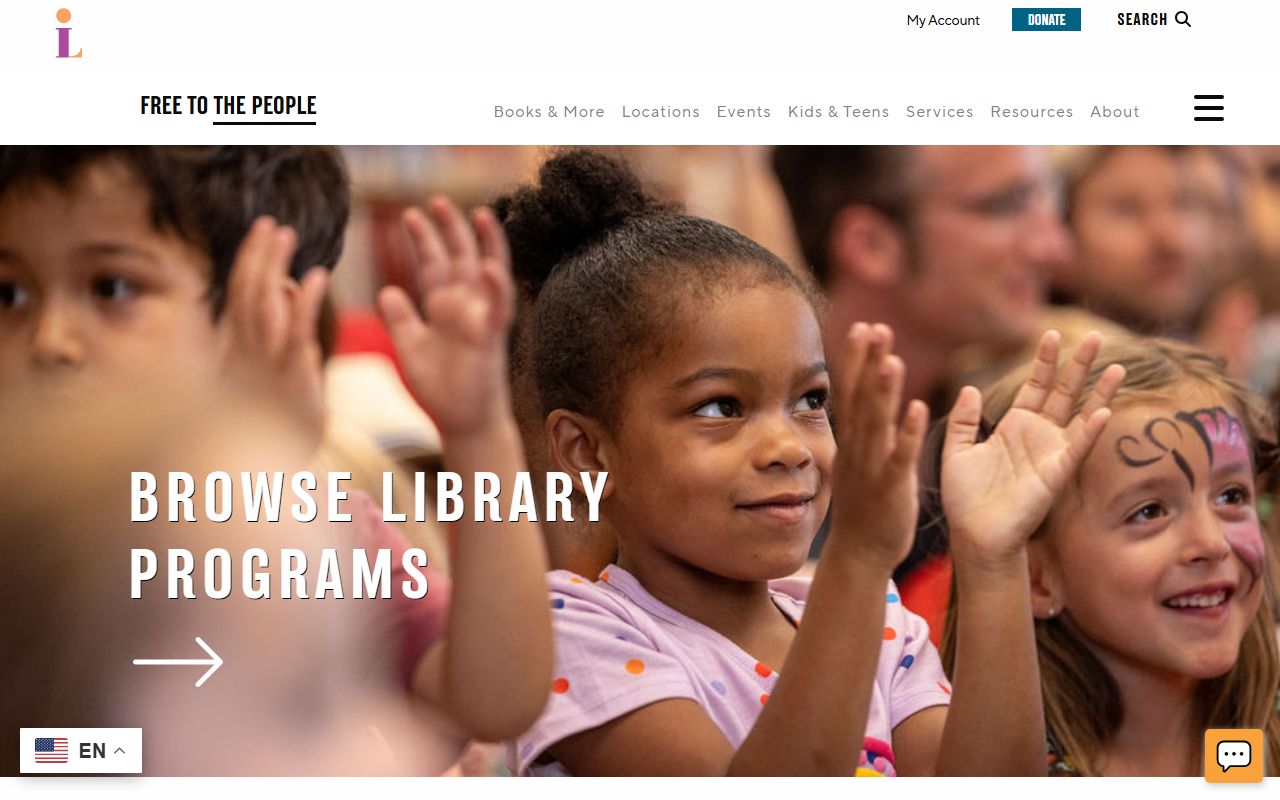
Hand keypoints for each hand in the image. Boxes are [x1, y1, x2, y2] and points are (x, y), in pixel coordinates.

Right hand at [220, 216, 328, 443]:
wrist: (268, 470)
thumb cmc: (279, 416)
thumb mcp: (283, 364)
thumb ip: (288, 323)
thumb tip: (294, 286)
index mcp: (242, 347)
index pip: (243, 292)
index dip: (253, 258)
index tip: (265, 228)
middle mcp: (246, 351)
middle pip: (247, 291)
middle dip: (257, 255)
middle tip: (272, 222)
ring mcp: (265, 364)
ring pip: (262, 305)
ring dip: (273, 267)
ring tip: (285, 234)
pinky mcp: (289, 378)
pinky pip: (294, 334)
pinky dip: (305, 303)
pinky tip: (317, 277)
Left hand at [377, 198, 515, 438]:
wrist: (463, 420)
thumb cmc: (442, 388)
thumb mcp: (410, 348)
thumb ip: (400, 319)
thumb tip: (387, 291)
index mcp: (444, 306)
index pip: (434, 264)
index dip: (423, 240)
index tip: (408, 215)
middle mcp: (465, 306)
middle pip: (460, 258)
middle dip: (450, 229)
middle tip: (437, 200)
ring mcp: (480, 318)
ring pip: (488, 272)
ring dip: (486, 245)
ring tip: (479, 214)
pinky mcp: (491, 337)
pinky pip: (498, 308)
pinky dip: (496, 287)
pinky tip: (490, 266)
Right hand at [828, 323, 928, 570]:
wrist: (860, 553)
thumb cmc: (865, 503)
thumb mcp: (860, 459)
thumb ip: (865, 427)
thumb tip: (867, 398)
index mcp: (852, 441)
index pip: (851, 392)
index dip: (855, 359)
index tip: (863, 326)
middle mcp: (857, 449)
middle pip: (860, 399)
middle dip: (867, 363)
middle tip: (875, 327)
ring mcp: (872, 469)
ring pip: (877, 424)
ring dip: (883, 391)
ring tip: (892, 359)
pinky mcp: (890, 489)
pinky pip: (900, 458)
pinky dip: (908, 434)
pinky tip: (920, 408)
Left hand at [942, 331, 1124, 570]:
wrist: (974, 533)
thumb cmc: (965, 497)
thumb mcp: (956, 450)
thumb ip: (965, 420)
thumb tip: (971, 388)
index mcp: (1014, 426)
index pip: (1035, 386)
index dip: (1044, 362)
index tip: (1051, 335)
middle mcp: (1038, 435)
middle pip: (1064, 392)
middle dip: (1078, 365)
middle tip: (1094, 336)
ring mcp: (1051, 453)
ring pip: (1080, 415)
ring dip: (1099, 392)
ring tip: (1116, 365)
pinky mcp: (1056, 474)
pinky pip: (1076, 448)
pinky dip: (1090, 430)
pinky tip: (1104, 411)